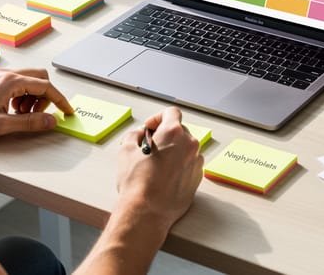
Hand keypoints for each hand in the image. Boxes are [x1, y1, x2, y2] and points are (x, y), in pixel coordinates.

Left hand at [0, 67, 72, 142]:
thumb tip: (51, 121)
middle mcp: (5, 74)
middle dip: (45, 97)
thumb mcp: (2, 125)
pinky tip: (12, 110)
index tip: (67, 110)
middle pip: (39, 78)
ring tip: (21, 114)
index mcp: (10, 82)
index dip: (60, 99)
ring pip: (29, 80)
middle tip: (39, 114)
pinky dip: (22, 95)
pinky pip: (17, 82)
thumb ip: (30, 122)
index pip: (45, 86)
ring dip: (32, 97)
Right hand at [115, 107, 203, 232]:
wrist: (147, 212)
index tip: (150, 127)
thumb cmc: (137, 183)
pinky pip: (189, 165)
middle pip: (180, 131)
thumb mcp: (126, 150)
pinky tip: (165, 177)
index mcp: (173, 132)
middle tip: (150, 146)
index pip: (171, 112)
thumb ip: (134, 135)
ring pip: (185, 149)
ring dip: (173, 151)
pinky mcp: (197, 179)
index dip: (158, 117)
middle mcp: (189, 145)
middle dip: (165, 136)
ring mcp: (196, 162)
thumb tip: (140, 135)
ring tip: (157, 164)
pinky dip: (179, 166)